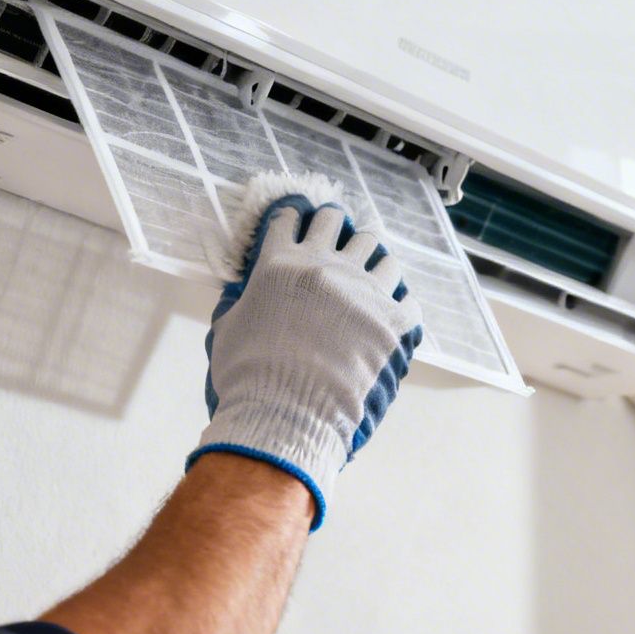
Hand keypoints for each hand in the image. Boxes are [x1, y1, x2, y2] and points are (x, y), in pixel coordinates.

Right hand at [188, 190, 423, 530]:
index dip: (291, 220)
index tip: (296, 223)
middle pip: (335, 221)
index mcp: (279, 264)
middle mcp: (324, 266)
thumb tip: (242, 297)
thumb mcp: (228, 330)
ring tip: (366, 273)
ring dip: (370, 258)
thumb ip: (239, 303)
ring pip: (377, 249)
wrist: (287, 413)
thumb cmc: (248, 377)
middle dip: (333, 223)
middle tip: (334, 234)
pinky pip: (406, 298)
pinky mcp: (393, 317)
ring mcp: (363, 288)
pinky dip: (398, 305)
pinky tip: (390, 314)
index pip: (288, 220)